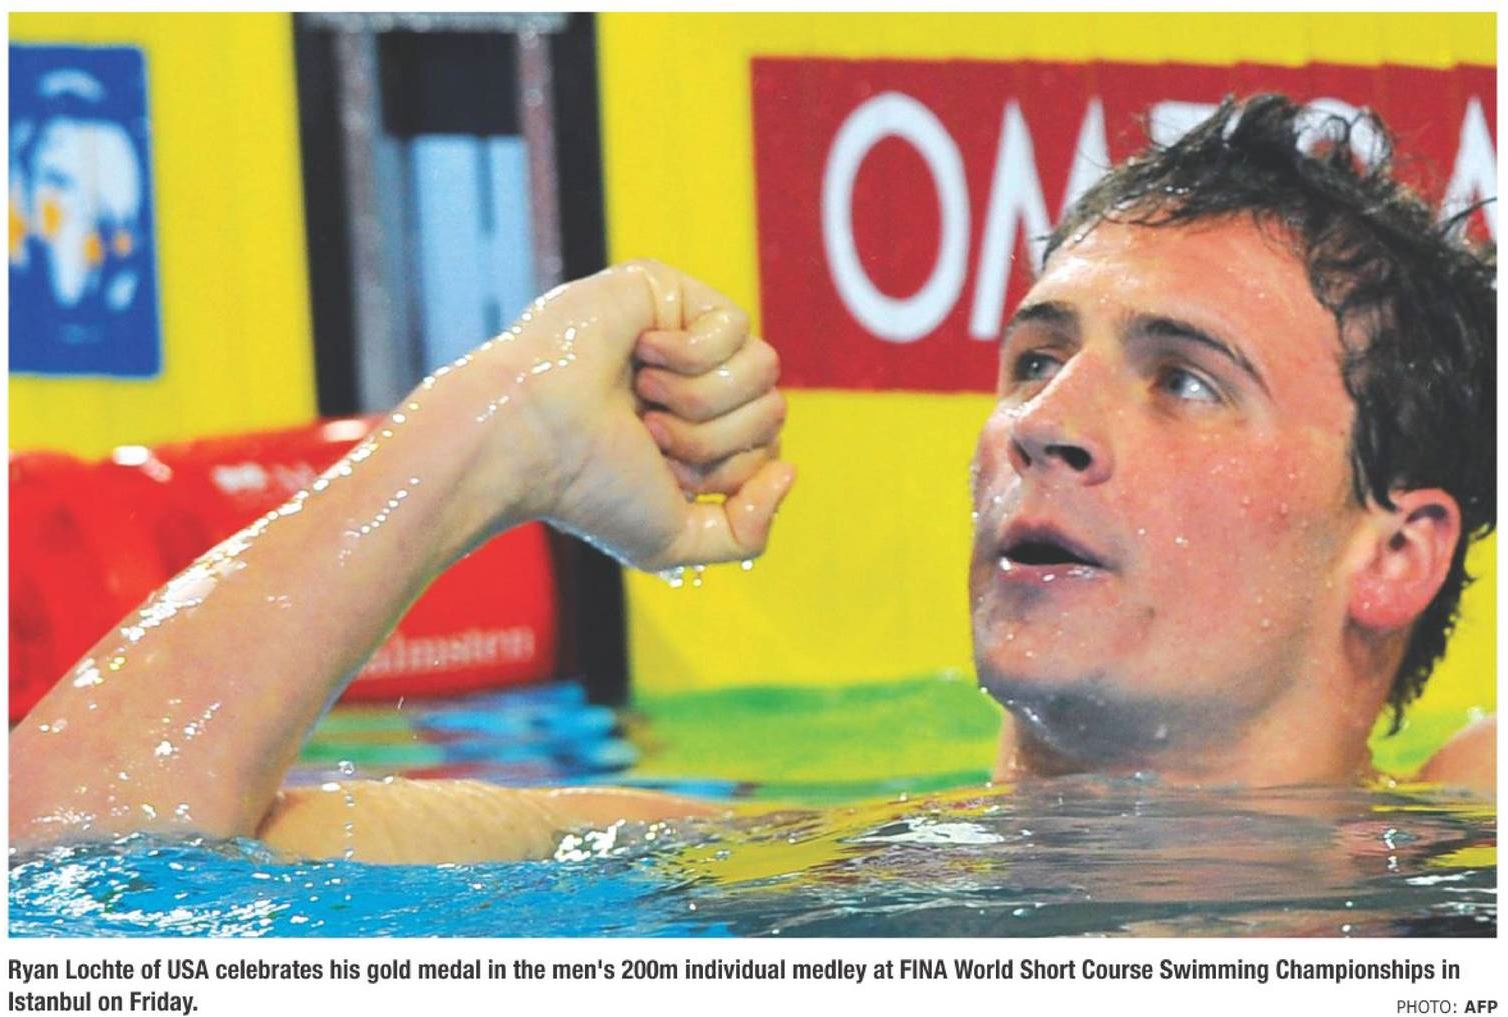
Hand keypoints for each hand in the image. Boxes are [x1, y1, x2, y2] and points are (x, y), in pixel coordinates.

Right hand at [437, 261, 794, 569]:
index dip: (728, 471)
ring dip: (700, 399)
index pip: (768, 449)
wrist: (530, 437)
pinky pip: (735, 326)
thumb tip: (789, 472)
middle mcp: (694, 386)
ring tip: (643, 399)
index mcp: (696, 436)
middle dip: (712, 438)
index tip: (662, 473)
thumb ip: (746, 535)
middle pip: (773, 410)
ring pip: (763, 368)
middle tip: (647, 433)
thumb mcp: (675, 540)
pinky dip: (687, 355)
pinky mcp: (669, 292)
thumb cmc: (588, 489)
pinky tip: (639, 354)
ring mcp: (683, 336)